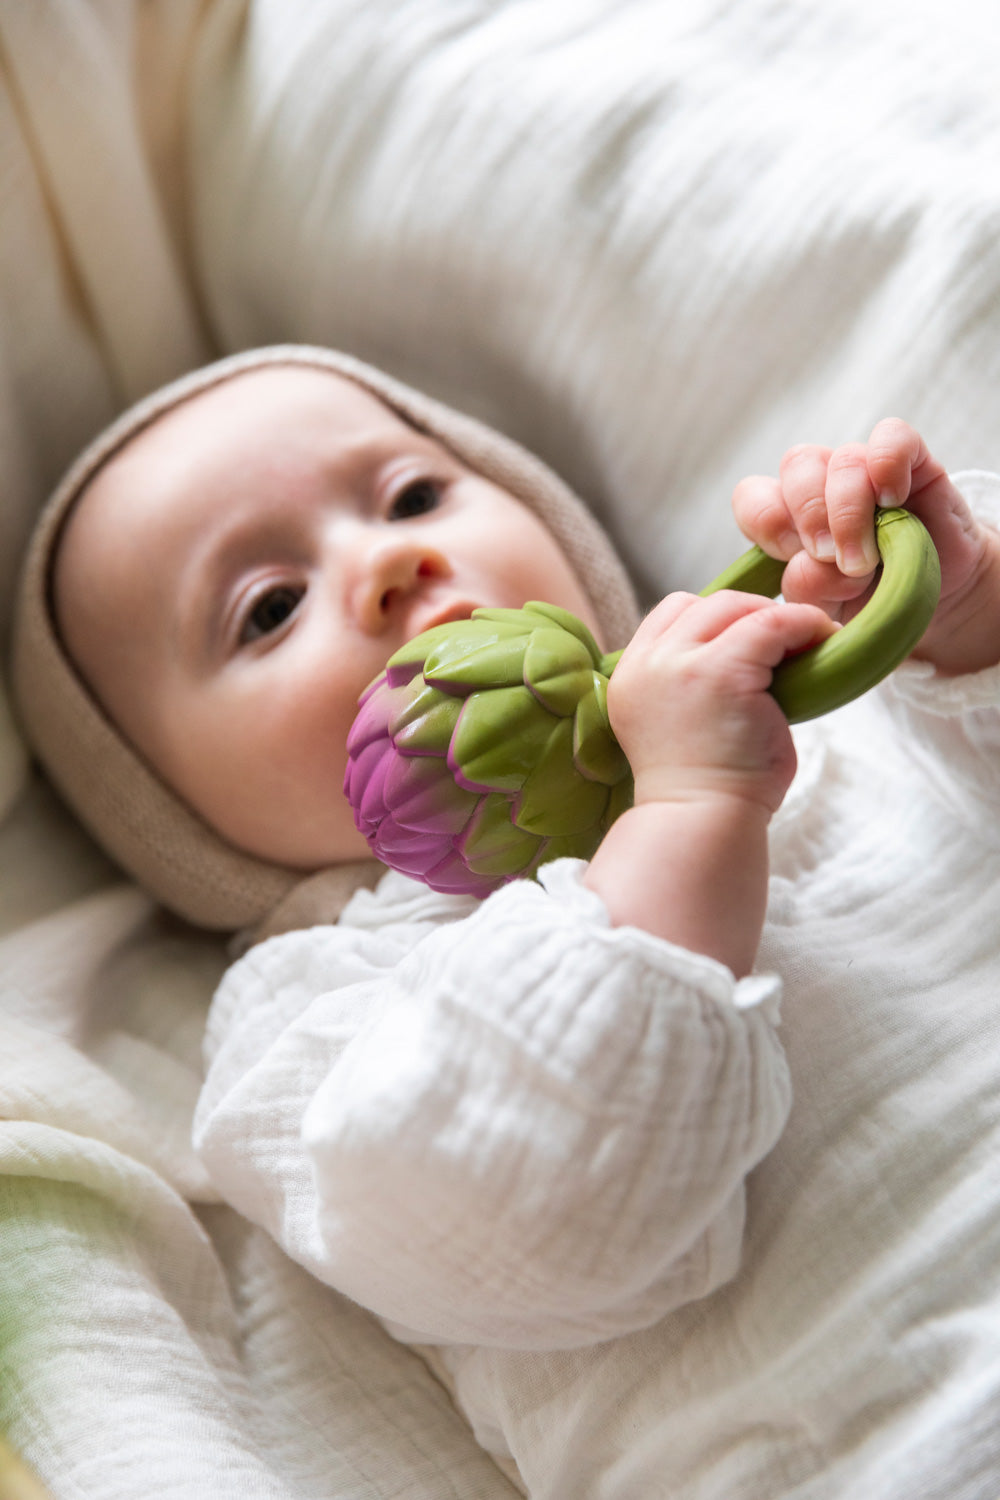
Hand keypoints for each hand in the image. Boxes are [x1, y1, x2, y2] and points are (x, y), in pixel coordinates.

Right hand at [607, 589, 837, 816]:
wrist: (701, 825)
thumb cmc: (705, 788)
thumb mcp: (681, 723)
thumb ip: (694, 683)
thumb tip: (750, 651)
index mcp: (631, 676)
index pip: (670, 615)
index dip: (714, 619)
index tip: (749, 640)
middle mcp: (647, 665)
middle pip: (701, 604)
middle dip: (747, 614)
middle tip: (786, 640)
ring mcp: (680, 665)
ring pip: (733, 606)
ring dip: (774, 617)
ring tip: (806, 640)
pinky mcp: (722, 672)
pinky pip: (771, 624)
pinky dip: (802, 624)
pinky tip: (821, 639)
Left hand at [732, 418, 999, 674]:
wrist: (936, 603)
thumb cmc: (870, 603)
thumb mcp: (830, 608)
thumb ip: (811, 587)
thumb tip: (814, 563)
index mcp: (788, 516)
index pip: (753, 495)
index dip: (765, 520)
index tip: (790, 556)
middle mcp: (822, 484)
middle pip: (796, 466)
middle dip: (810, 517)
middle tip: (831, 560)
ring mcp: (864, 469)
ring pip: (841, 459)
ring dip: (849, 510)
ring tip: (866, 559)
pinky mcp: (912, 461)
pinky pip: (892, 437)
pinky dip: (887, 465)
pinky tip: (892, 501)